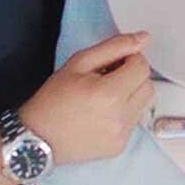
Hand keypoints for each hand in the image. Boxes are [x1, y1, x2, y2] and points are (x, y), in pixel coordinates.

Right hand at [17, 31, 154, 163]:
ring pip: (144, 103)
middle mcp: (121, 117)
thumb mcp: (79, 63)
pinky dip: (125, 113)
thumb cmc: (53, 99)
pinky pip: (134, 122)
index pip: (142, 67)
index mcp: (110, 94)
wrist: (36, 138)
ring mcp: (122, 135)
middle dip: (133, 76)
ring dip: (131, 94)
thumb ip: (114, 47)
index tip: (112, 63)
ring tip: (105, 97)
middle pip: (148, 85)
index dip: (129, 59)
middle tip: (109, 77)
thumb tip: (144, 38)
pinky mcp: (119, 147)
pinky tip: (103, 114)